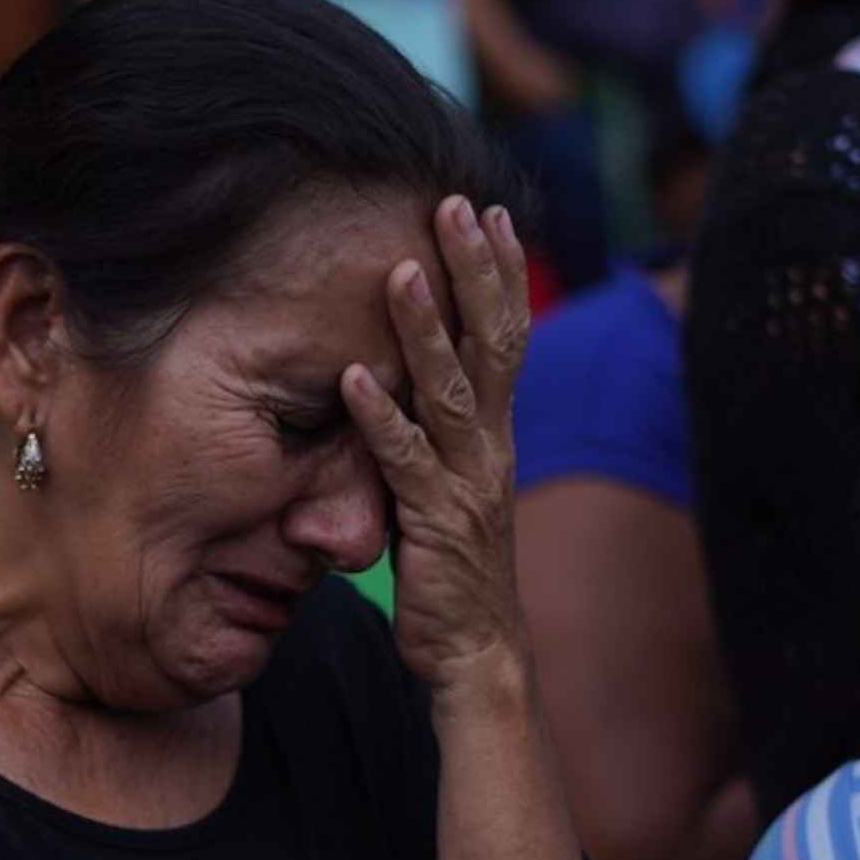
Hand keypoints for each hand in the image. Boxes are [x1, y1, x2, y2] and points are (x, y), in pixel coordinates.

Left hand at [341, 195, 534, 703]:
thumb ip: (438, 435)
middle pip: (492, 342)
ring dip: (424, 328)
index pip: (508, 336)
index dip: (502, 273)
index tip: (489, 211)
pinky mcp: (433, 522)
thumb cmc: (454, 571)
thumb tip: (409, 382)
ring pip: (450, 390)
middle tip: (456, 204)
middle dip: (475, 270)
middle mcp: (492, 446)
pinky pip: (405, 461)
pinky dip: (379, 417)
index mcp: (497, 434)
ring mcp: (466, 483)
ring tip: (400, 270)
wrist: (476, 655)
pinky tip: (352, 378)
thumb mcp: (451, 487)